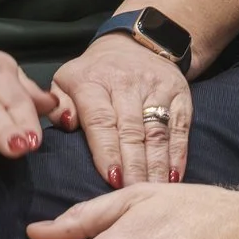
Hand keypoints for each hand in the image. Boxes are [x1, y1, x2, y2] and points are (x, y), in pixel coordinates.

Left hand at [53, 33, 193, 187]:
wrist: (137, 44)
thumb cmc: (95, 75)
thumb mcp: (66, 81)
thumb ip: (59, 105)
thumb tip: (66, 122)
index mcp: (94, 81)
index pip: (101, 120)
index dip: (107, 150)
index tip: (111, 179)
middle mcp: (127, 83)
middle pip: (131, 130)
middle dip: (133, 166)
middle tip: (132, 195)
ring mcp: (156, 87)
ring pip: (157, 131)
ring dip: (156, 165)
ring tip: (153, 192)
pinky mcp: (179, 94)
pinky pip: (179, 127)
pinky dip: (178, 154)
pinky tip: (174, 177)